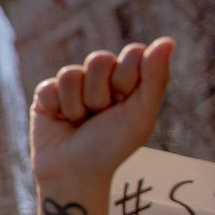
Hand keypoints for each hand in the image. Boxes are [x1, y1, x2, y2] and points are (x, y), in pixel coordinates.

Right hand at [29, 38, 172, 190]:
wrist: (74, 174)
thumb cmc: (112, 147)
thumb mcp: (141, 115)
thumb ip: (155, 77)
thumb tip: (167, 40)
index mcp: (129, 80)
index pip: (132, 52)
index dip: (128, 77)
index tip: (126, 102)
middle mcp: (101, 79)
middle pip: (99, 59)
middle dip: (100, 93)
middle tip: (100, 115)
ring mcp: (72, 86)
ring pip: (70, 73)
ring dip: (76, 105)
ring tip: (79, 122)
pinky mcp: (46, 95)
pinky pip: (49, 87)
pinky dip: (56, 109)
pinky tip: (60, 122)